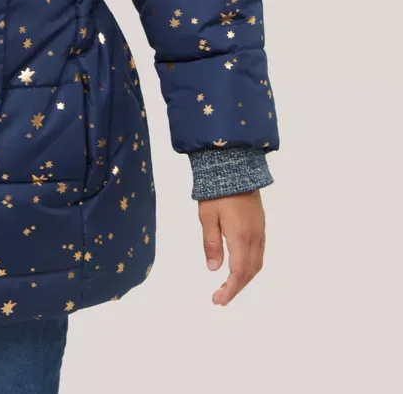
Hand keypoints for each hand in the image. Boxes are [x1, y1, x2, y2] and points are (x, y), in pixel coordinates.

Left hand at [198, 190, 265, 304]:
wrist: (235, 166)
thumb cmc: (217, 190)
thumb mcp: (207, 216)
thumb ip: (211, 243)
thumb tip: (214, 270)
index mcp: (241, 236)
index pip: (239, 272)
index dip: (230, 289)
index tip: (218, 300)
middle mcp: (255, 236)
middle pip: (250, 271)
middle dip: (236, 287)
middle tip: (220, 297)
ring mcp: (260, 230)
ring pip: (257, 263)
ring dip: (244, 278)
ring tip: (228, 286)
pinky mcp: (260, 224)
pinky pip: (259, 253)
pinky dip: (250, 266)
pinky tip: (239, 267)